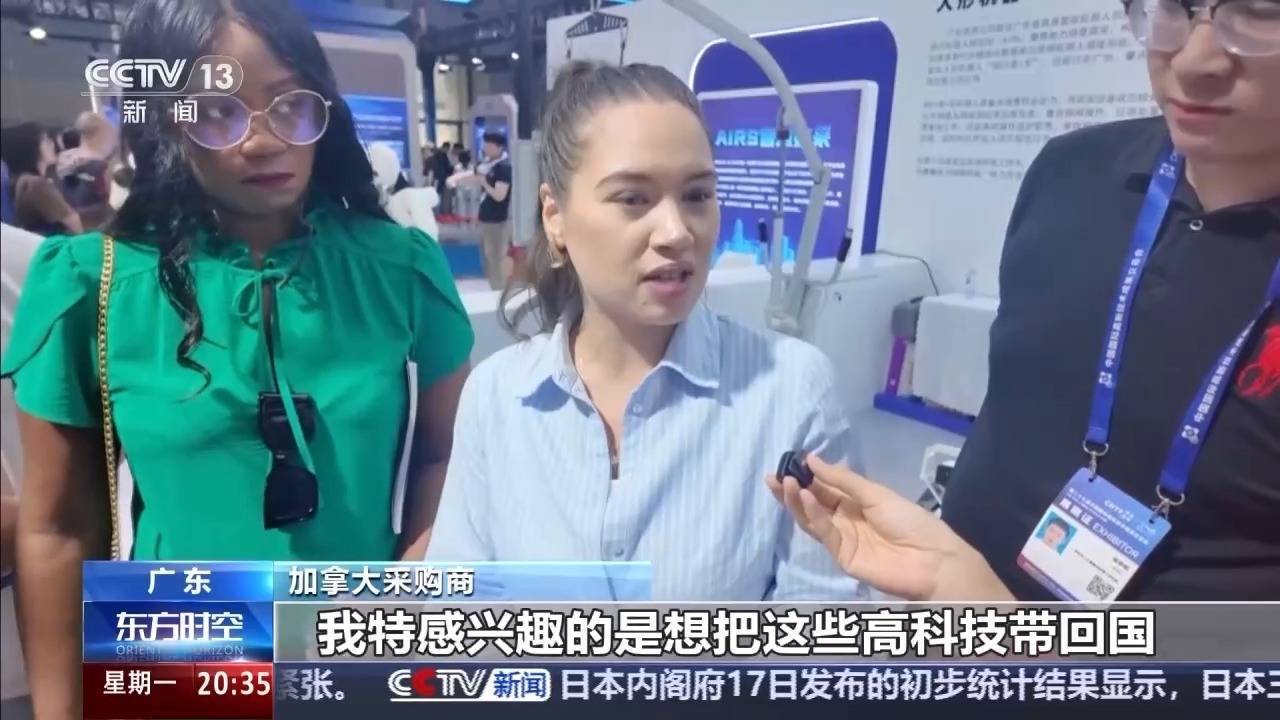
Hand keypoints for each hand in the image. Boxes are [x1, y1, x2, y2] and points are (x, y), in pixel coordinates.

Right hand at [767, 454, 1013, 601]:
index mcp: (856, 502)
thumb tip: (812, 459)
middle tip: (773, 476)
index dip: (807, 475)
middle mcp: (845, 519)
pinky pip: (823, 532)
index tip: (790, 462)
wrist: (932, 559)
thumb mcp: (876, 493)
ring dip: (796, 501)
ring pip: (812, 518)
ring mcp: (842, 538)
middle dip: (792, 489)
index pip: (825, 487)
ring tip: (784, 482)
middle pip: (813, 503)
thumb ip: (843, 480)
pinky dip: (812, 515)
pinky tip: (804, 498)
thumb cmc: (910, 521)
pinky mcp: (841, 555)